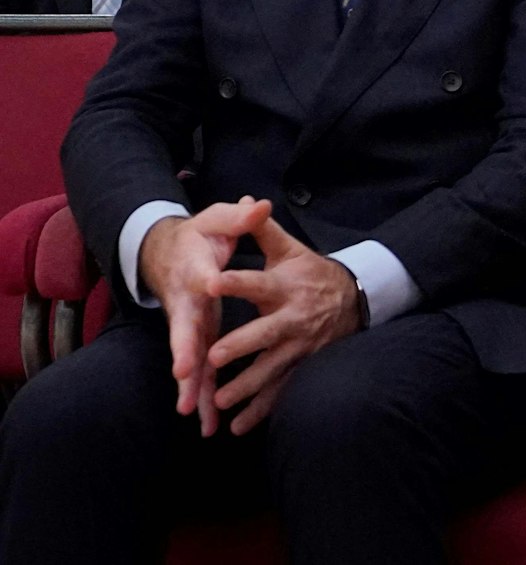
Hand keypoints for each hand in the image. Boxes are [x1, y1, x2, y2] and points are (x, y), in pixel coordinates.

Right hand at [138, 198, 272, 436]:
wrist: (167, 254)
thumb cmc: (198, 237)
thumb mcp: (216, 219)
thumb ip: (237, 217)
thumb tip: (259, 204)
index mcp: (195, 270)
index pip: (200, 275)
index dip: (205, 280)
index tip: (208, 288)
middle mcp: (188, 302)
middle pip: (184, 328)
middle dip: (184, 350)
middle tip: (184, 373)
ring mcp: (189, 325)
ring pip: (189, 358)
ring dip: (191, 386)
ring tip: (193, 414)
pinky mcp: (195, 339)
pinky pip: (197, 370)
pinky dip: (199, 394)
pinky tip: (203, 421)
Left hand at [207, 218, 362, 434]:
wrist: (354, 299)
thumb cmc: (311, 273)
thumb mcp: (290, 250)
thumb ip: (263, 231)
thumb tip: (249, 201)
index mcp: (285, 286)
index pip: (257, 282)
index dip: (236, 281)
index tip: (211, 280)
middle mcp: (293, 317)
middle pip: (265, 333)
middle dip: (240, 345)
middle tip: (214, 356)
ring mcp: (299, 346)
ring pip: (271, 369)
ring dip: (246, 386)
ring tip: (220, 400)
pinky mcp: (302, 367)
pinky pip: (282, 391)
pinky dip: (261, 410)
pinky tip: (237, 426)